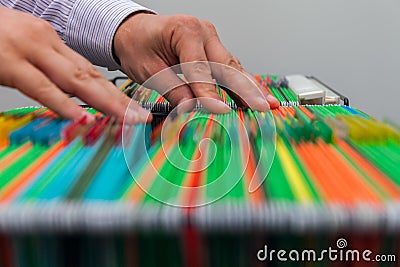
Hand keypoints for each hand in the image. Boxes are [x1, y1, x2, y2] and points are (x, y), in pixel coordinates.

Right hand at [0, 6, 150, 123]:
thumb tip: (73, 96)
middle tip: (141, 118)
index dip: (115, 93)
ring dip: (105, 103)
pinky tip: (82, 117)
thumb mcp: (28, 48)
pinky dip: (63, 104)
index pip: (92, 72)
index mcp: (53, 43)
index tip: (133, 110)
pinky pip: (41, 87)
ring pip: (76, 82)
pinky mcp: (9, 63)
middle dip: (119, 101)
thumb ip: (50, 70)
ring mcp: (29, 52)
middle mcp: (47, 44)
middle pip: (91, 78)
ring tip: (127, 120)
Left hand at [114, 13, 279, 112]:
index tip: (222, 112)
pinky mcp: (213, 49)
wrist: (134, 32)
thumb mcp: (148, 70)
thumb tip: (192, 107)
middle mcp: (203, 32)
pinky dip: (242, 83)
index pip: (200, 69)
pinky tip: (255, 94)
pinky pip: (229, 68)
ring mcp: (211, 39)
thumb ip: (172, 89)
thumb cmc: (138, 45)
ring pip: (233, 67)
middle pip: (227, 65)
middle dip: (246, 89)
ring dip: (250, 87)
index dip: (210, 94)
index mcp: (185, 31)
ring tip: (267, 103)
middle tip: (262, 107)